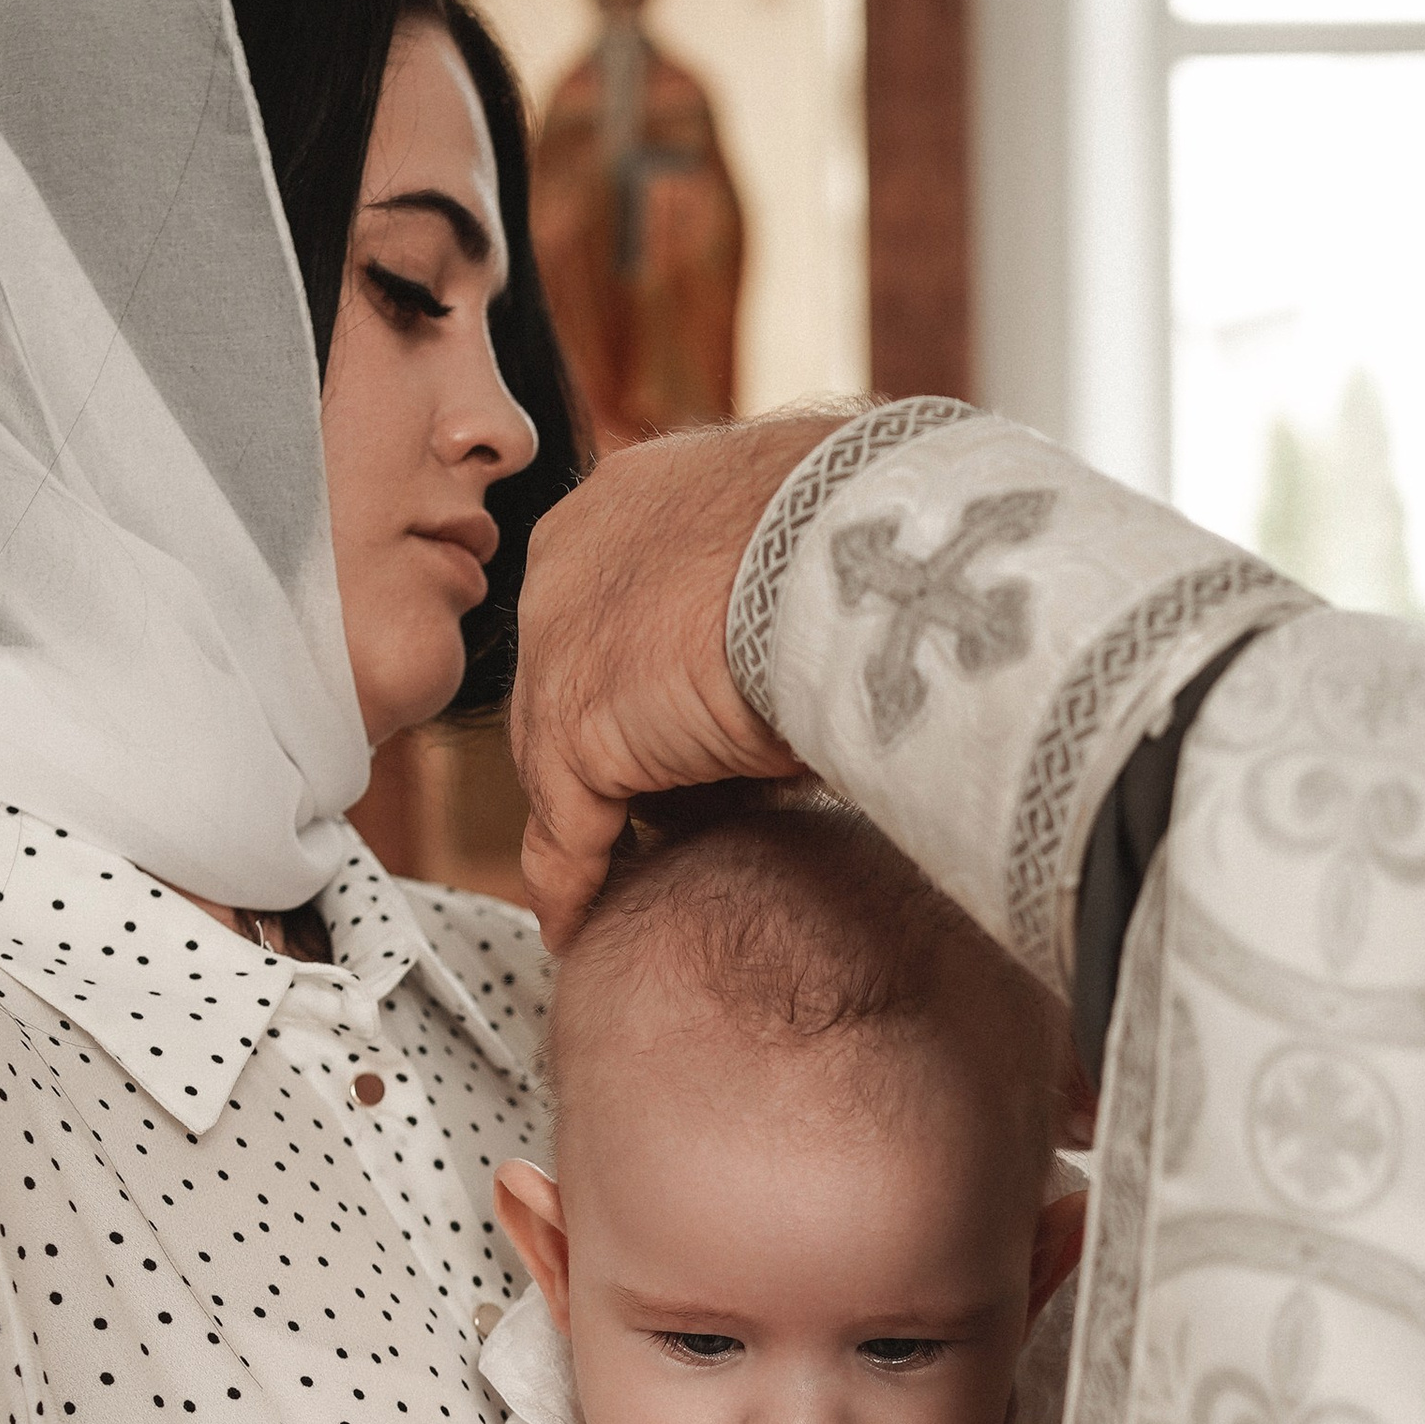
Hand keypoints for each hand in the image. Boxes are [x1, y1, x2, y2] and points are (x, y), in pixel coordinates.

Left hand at [511, 411, 850, 947]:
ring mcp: (559, 645)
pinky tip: (578, 924)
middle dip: (598, 751)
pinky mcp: (574, 728)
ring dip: (584, 825)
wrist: (860, 553)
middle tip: (638, 818)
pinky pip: (563, 831)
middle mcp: (569, 560)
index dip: (633, 680)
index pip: (604, 608)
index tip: (659, 731)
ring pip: (553, 760)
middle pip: (564, 682)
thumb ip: (769, 598)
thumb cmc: (870, 534)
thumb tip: (808, 651)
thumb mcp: (805, 553)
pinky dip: (573, 884)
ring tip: (611, 882)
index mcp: (629, 498)